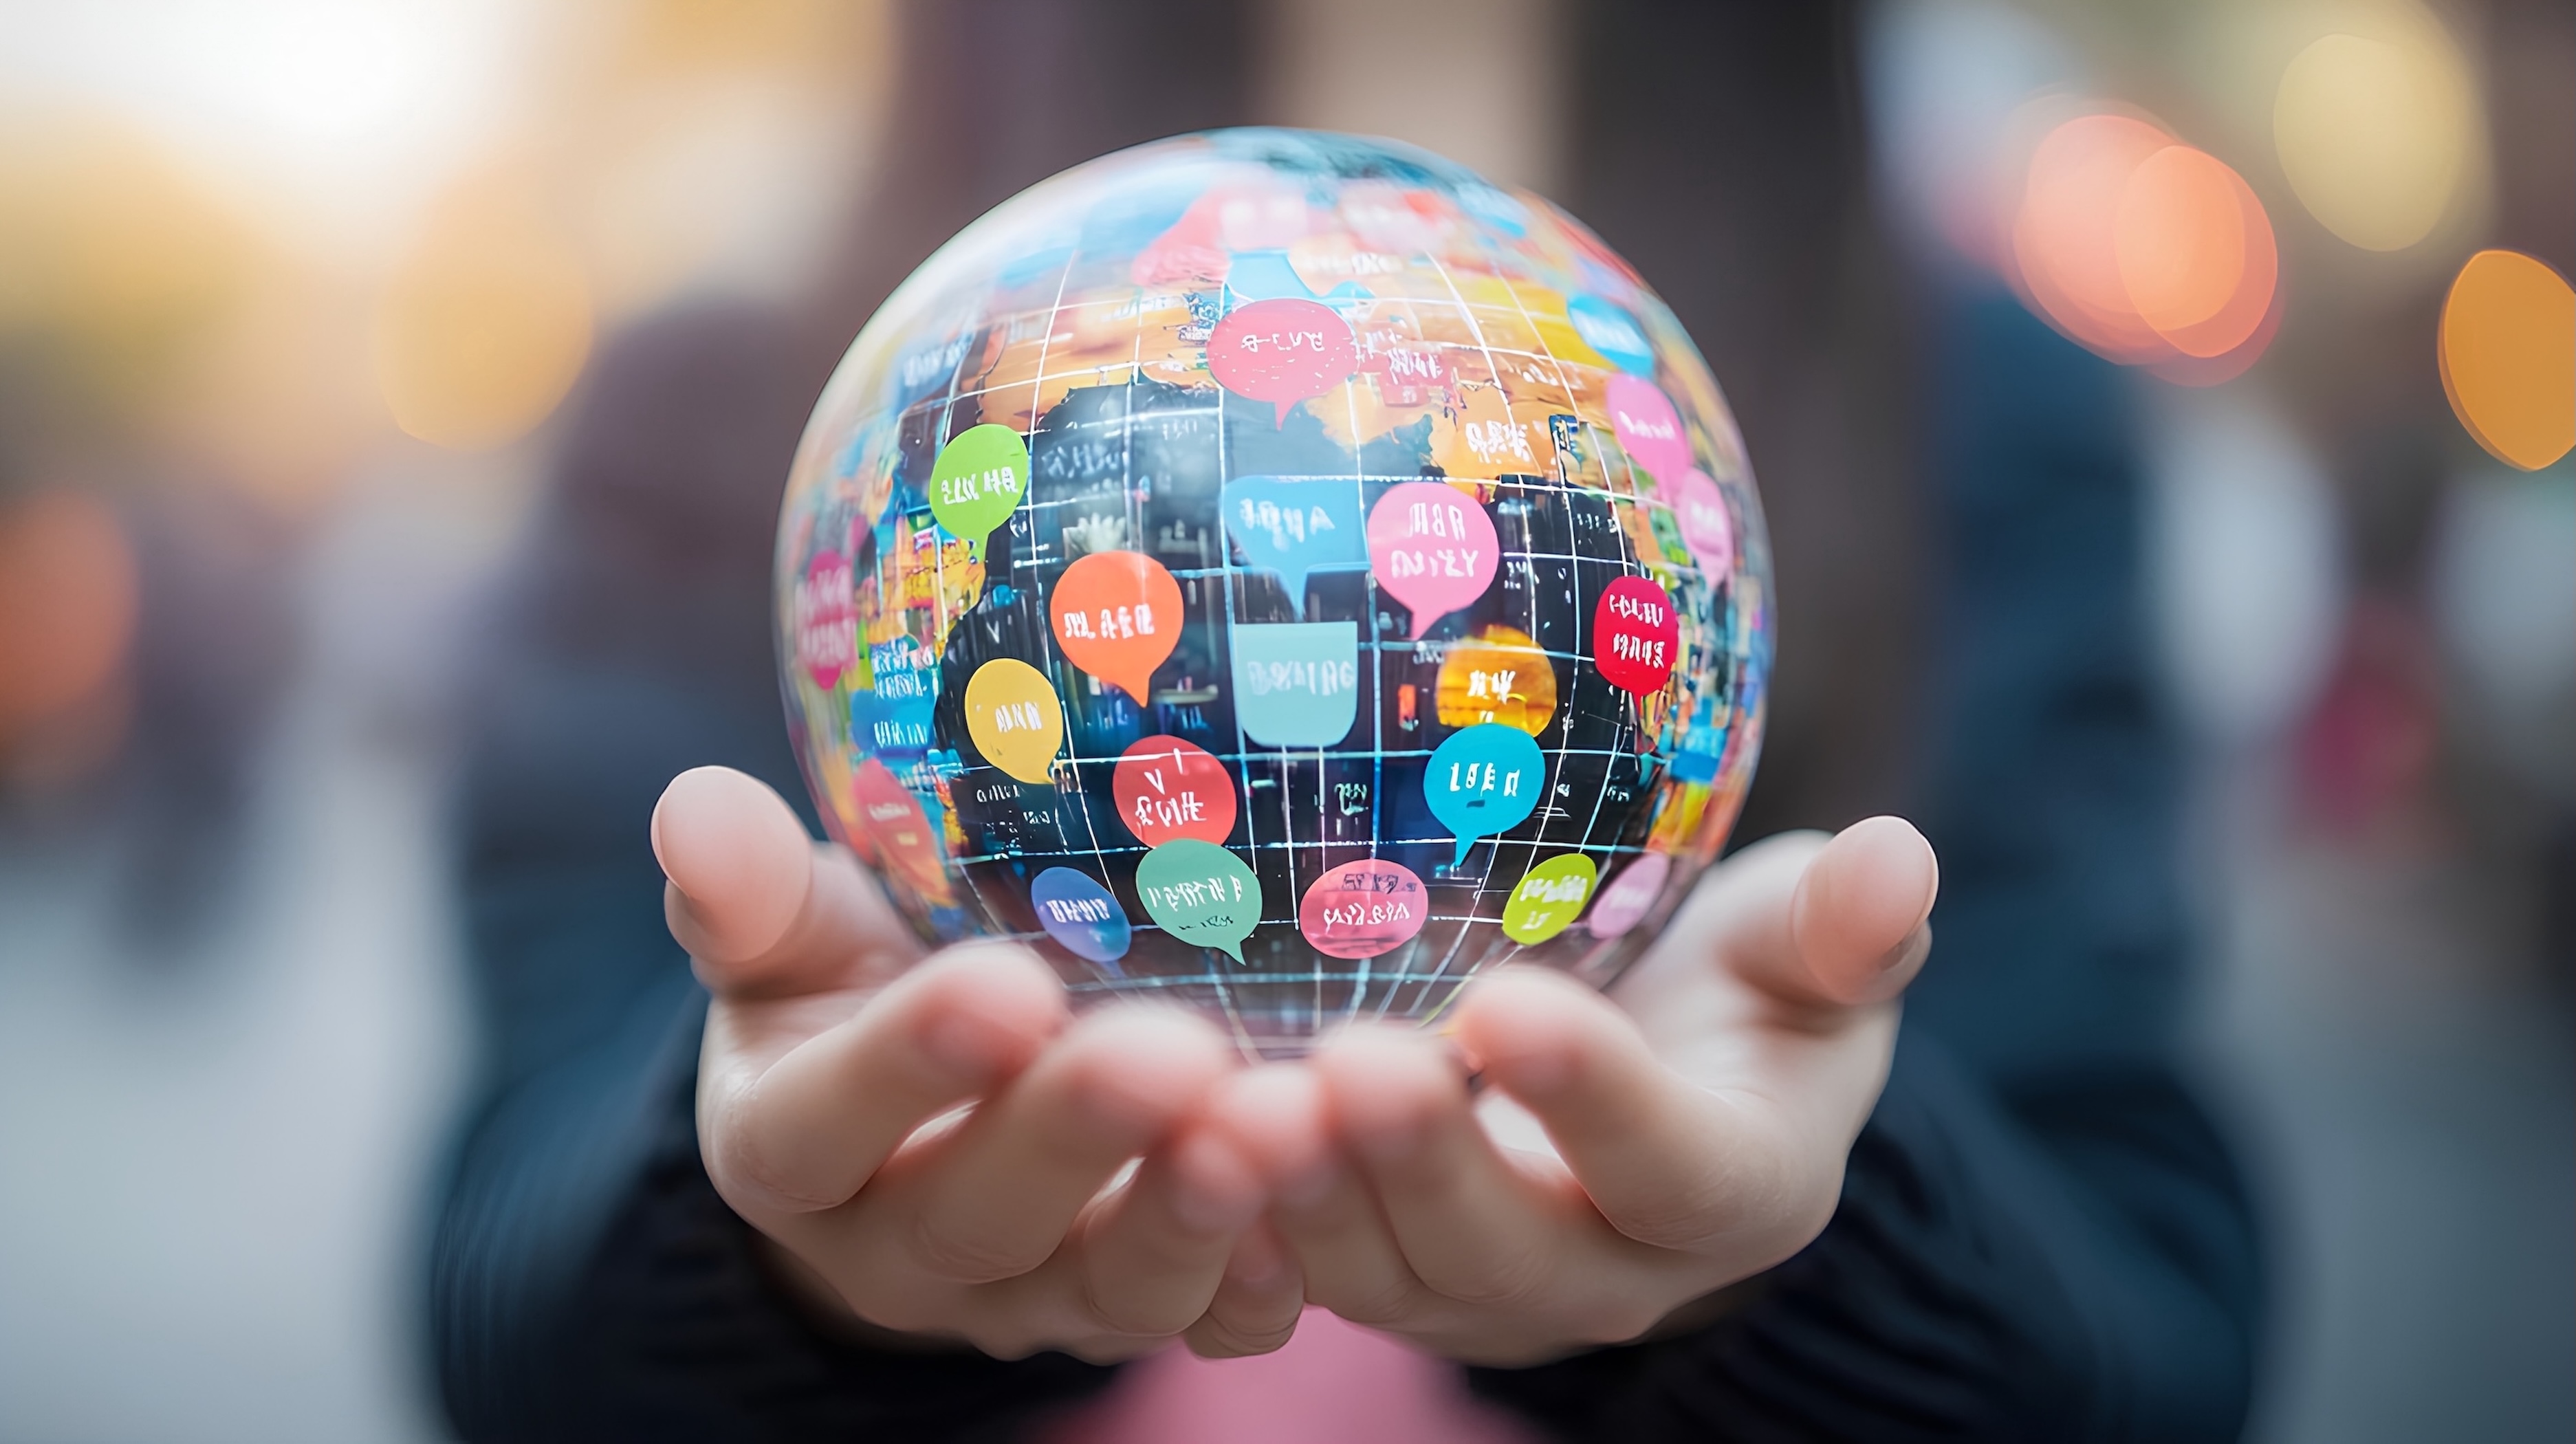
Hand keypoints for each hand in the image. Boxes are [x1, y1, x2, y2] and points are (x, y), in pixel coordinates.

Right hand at [654, 766, 1305, 1361]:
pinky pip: (1209, 1325)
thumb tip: (693, 807)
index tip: (996, 988)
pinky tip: (1324, 1202)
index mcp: (790, 1149)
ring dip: (1192, 1217)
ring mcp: (1030, 1298)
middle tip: (1166, 1054)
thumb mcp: (788, 940)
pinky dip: (1264, 1279)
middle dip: (1073, 1140)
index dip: (902, 1069)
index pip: (819, 1127)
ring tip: (1274, 1121)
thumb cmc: (854, 989)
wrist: (926, 1122)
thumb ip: (747, 894)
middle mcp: (903, 1251)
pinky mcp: (1136, 1311)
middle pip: (975, 1222)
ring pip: (1105, 1290)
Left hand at [1203, 820, 1937, 1365]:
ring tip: (1236, 1099)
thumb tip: (1902, 858)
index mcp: (1735, 1189)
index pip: (1672, 1165)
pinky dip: (1235, 1215)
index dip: (1595, 1102)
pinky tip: (1167, 1133)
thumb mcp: (1804, 954)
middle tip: (1348, 1064)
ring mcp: (1483, 1289)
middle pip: (1510, 1247)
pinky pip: (1299, 1270)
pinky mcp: (1383, 1274)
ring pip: (1385, 1273)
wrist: (1661, 1088)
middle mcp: (1608, 1270)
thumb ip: (1845, 927)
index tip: (1512, 1007)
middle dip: (1423, 1165)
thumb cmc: (1738, 993)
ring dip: (1305, 1199)